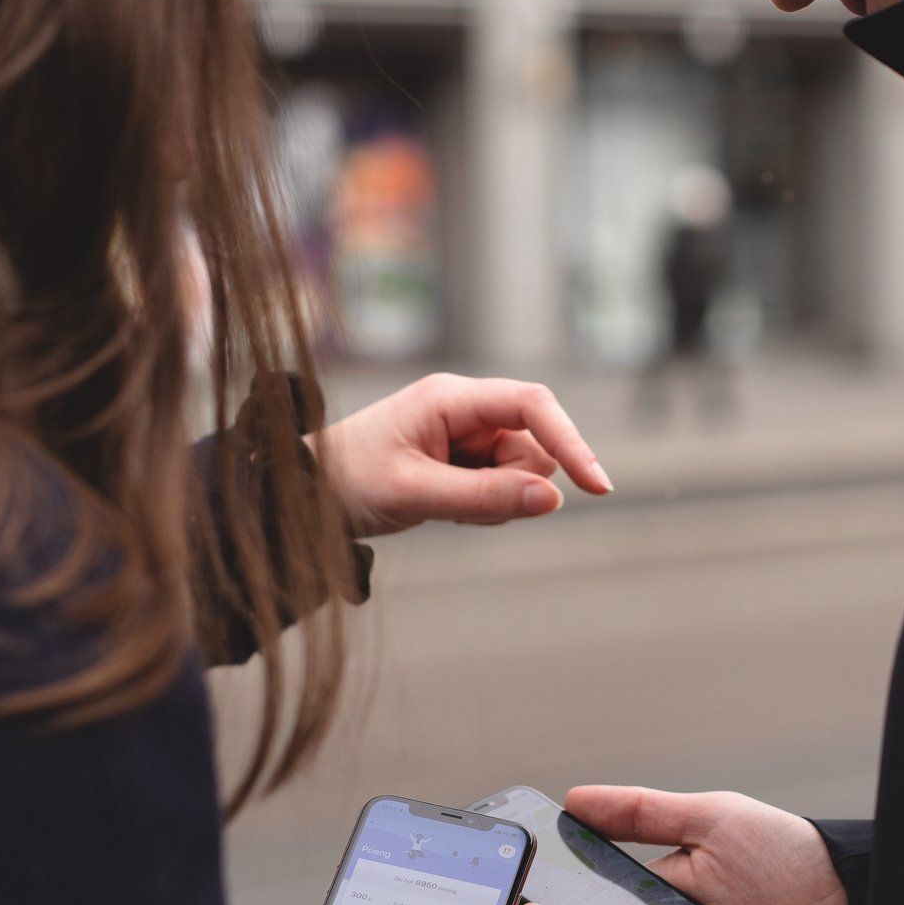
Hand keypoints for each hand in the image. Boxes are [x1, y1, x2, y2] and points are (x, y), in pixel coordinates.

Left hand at [314, 374, 612, 537]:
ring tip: (441, 504)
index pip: (532, 405)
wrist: (305, 490)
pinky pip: (503, 487)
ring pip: (523, 474)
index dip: (571, 441)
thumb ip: (484, 497)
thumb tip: (553, 500)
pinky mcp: (466, 458)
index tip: (598, 486)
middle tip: (458, 505)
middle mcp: (467, 408)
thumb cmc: (347, 481)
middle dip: (512, 487)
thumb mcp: (414, 493)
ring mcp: (468, 434)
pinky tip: (443, 505)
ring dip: (496, 501)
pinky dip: (484, 506)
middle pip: (534, 448)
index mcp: (452, 397)